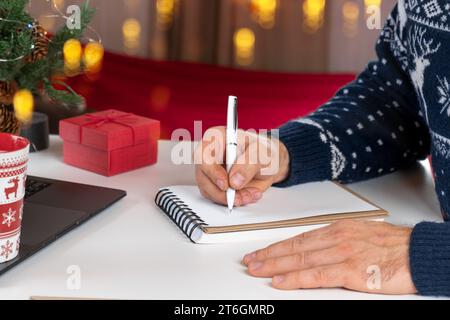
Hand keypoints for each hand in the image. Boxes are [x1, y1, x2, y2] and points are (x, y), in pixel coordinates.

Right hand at [194, 126, 289, 206]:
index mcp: (217, 137)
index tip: (225, 184)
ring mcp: (211, 171)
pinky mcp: (215, 185)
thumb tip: (234, 180)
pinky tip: (248, 195)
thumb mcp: (262, 153)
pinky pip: (218, 198)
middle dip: (220, 191)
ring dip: (230, 197)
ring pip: (209, 190)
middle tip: (237, 196)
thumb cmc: (263, 151)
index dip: (211, 170)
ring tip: (250, 194)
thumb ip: (249, 163)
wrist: (269, 163)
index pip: (204, 153)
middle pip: (202, 175)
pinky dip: (234, 200)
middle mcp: (210, 154)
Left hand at [243, 220, 416, 294]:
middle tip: (251, 261)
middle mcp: (335, 238)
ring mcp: (341, 253)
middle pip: (294, 248)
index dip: (277, 246)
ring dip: (275, 266)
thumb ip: (336, 242)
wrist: (418, 252)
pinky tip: (281, 282)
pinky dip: (296, 279)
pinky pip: (317, 275)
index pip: (299, 238)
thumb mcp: (359, 235)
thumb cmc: (393, 245)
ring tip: (257, 270)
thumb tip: (316, 249)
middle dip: (269, 255)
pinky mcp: (351, 270)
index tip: (262, 252)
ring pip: (300, 260)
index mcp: (337, 229)